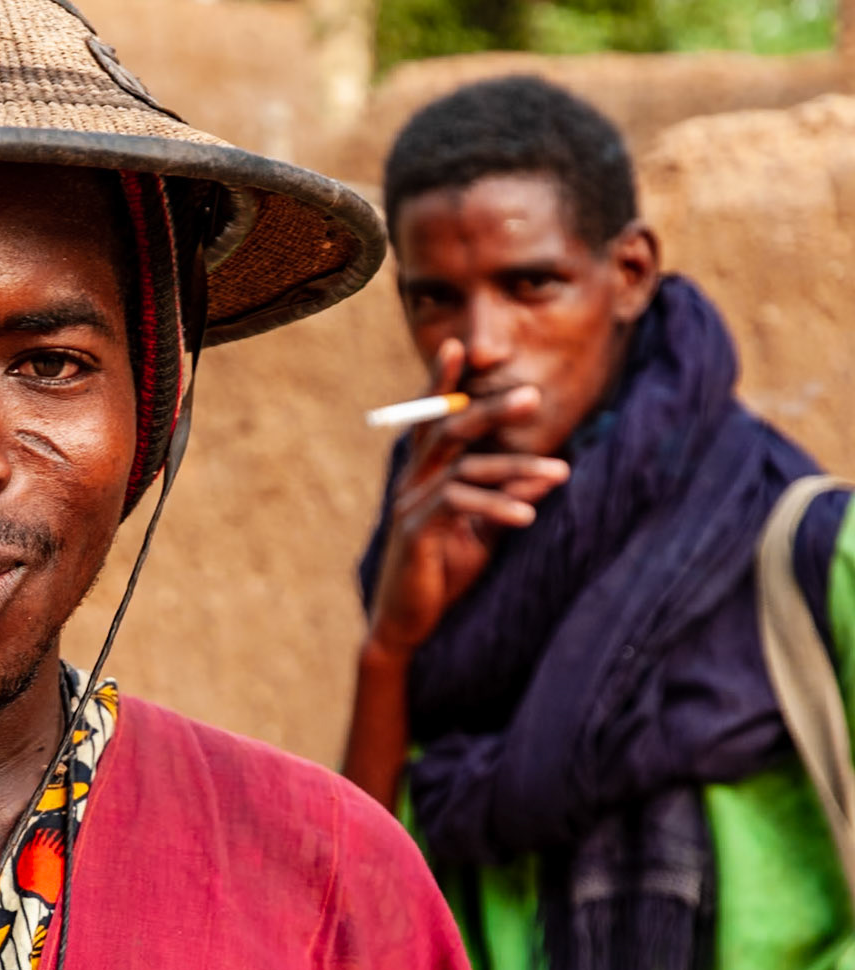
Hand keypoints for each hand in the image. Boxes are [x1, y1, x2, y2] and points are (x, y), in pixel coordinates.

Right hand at [366, 340, 568, 658]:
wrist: (408, 622)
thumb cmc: (444, 571)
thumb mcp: (484, 529)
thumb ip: (508, 498)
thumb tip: (549, 473)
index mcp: (425, 472)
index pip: (436, 416)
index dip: (448, 380)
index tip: (470, 348)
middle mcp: (413, 480)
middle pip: (449, 429)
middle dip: (490, 408)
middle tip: (532, 395)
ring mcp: (411, 505)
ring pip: (464, 469)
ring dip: (516, 469)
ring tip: (561, 471)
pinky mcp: (416, 534)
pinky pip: (458, 507)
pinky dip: (496, 508)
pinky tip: (528, 515)